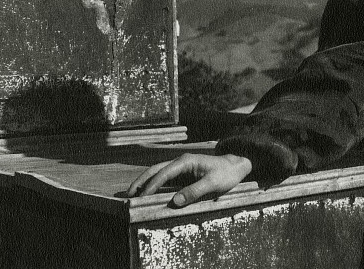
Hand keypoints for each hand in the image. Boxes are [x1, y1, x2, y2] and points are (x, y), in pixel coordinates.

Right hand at [125, 153, 251, 205]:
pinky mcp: (183, 175)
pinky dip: (154, 185)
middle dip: (141, 181)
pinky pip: (165, 180)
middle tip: (128, 194)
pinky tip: (148, 194)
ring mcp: (181, 168)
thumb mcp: (212, 184)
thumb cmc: (225, 174)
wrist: (236, 167)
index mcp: (185, 162)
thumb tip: (174, 202)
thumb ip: (194, 192)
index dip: (150, 185)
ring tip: (132, 194)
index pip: (163, 173)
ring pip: (158, 173)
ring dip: (145, 182)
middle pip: (155, 170)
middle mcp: (180, 162)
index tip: (140, 196)